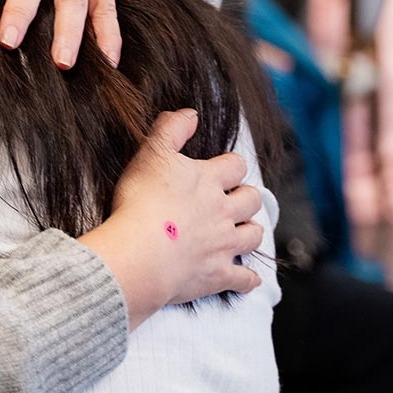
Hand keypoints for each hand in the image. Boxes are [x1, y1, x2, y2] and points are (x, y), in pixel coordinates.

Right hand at [77, 109, 264, 328]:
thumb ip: (171, 129)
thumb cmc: (141, 201)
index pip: (235, 166)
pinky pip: (244, 279)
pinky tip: (248, 279)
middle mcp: (223, 211)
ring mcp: (223, 245)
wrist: (139, 253)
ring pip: (253, 235)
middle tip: (233, 201)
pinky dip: (248, 279)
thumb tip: (191, 112)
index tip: (222, 171)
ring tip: (241, 232)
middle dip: (246, 198)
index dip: (231, 167)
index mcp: (208, 181)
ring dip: (250, 232)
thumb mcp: (150, 154)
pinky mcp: (218, 275)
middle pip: (251, 200)